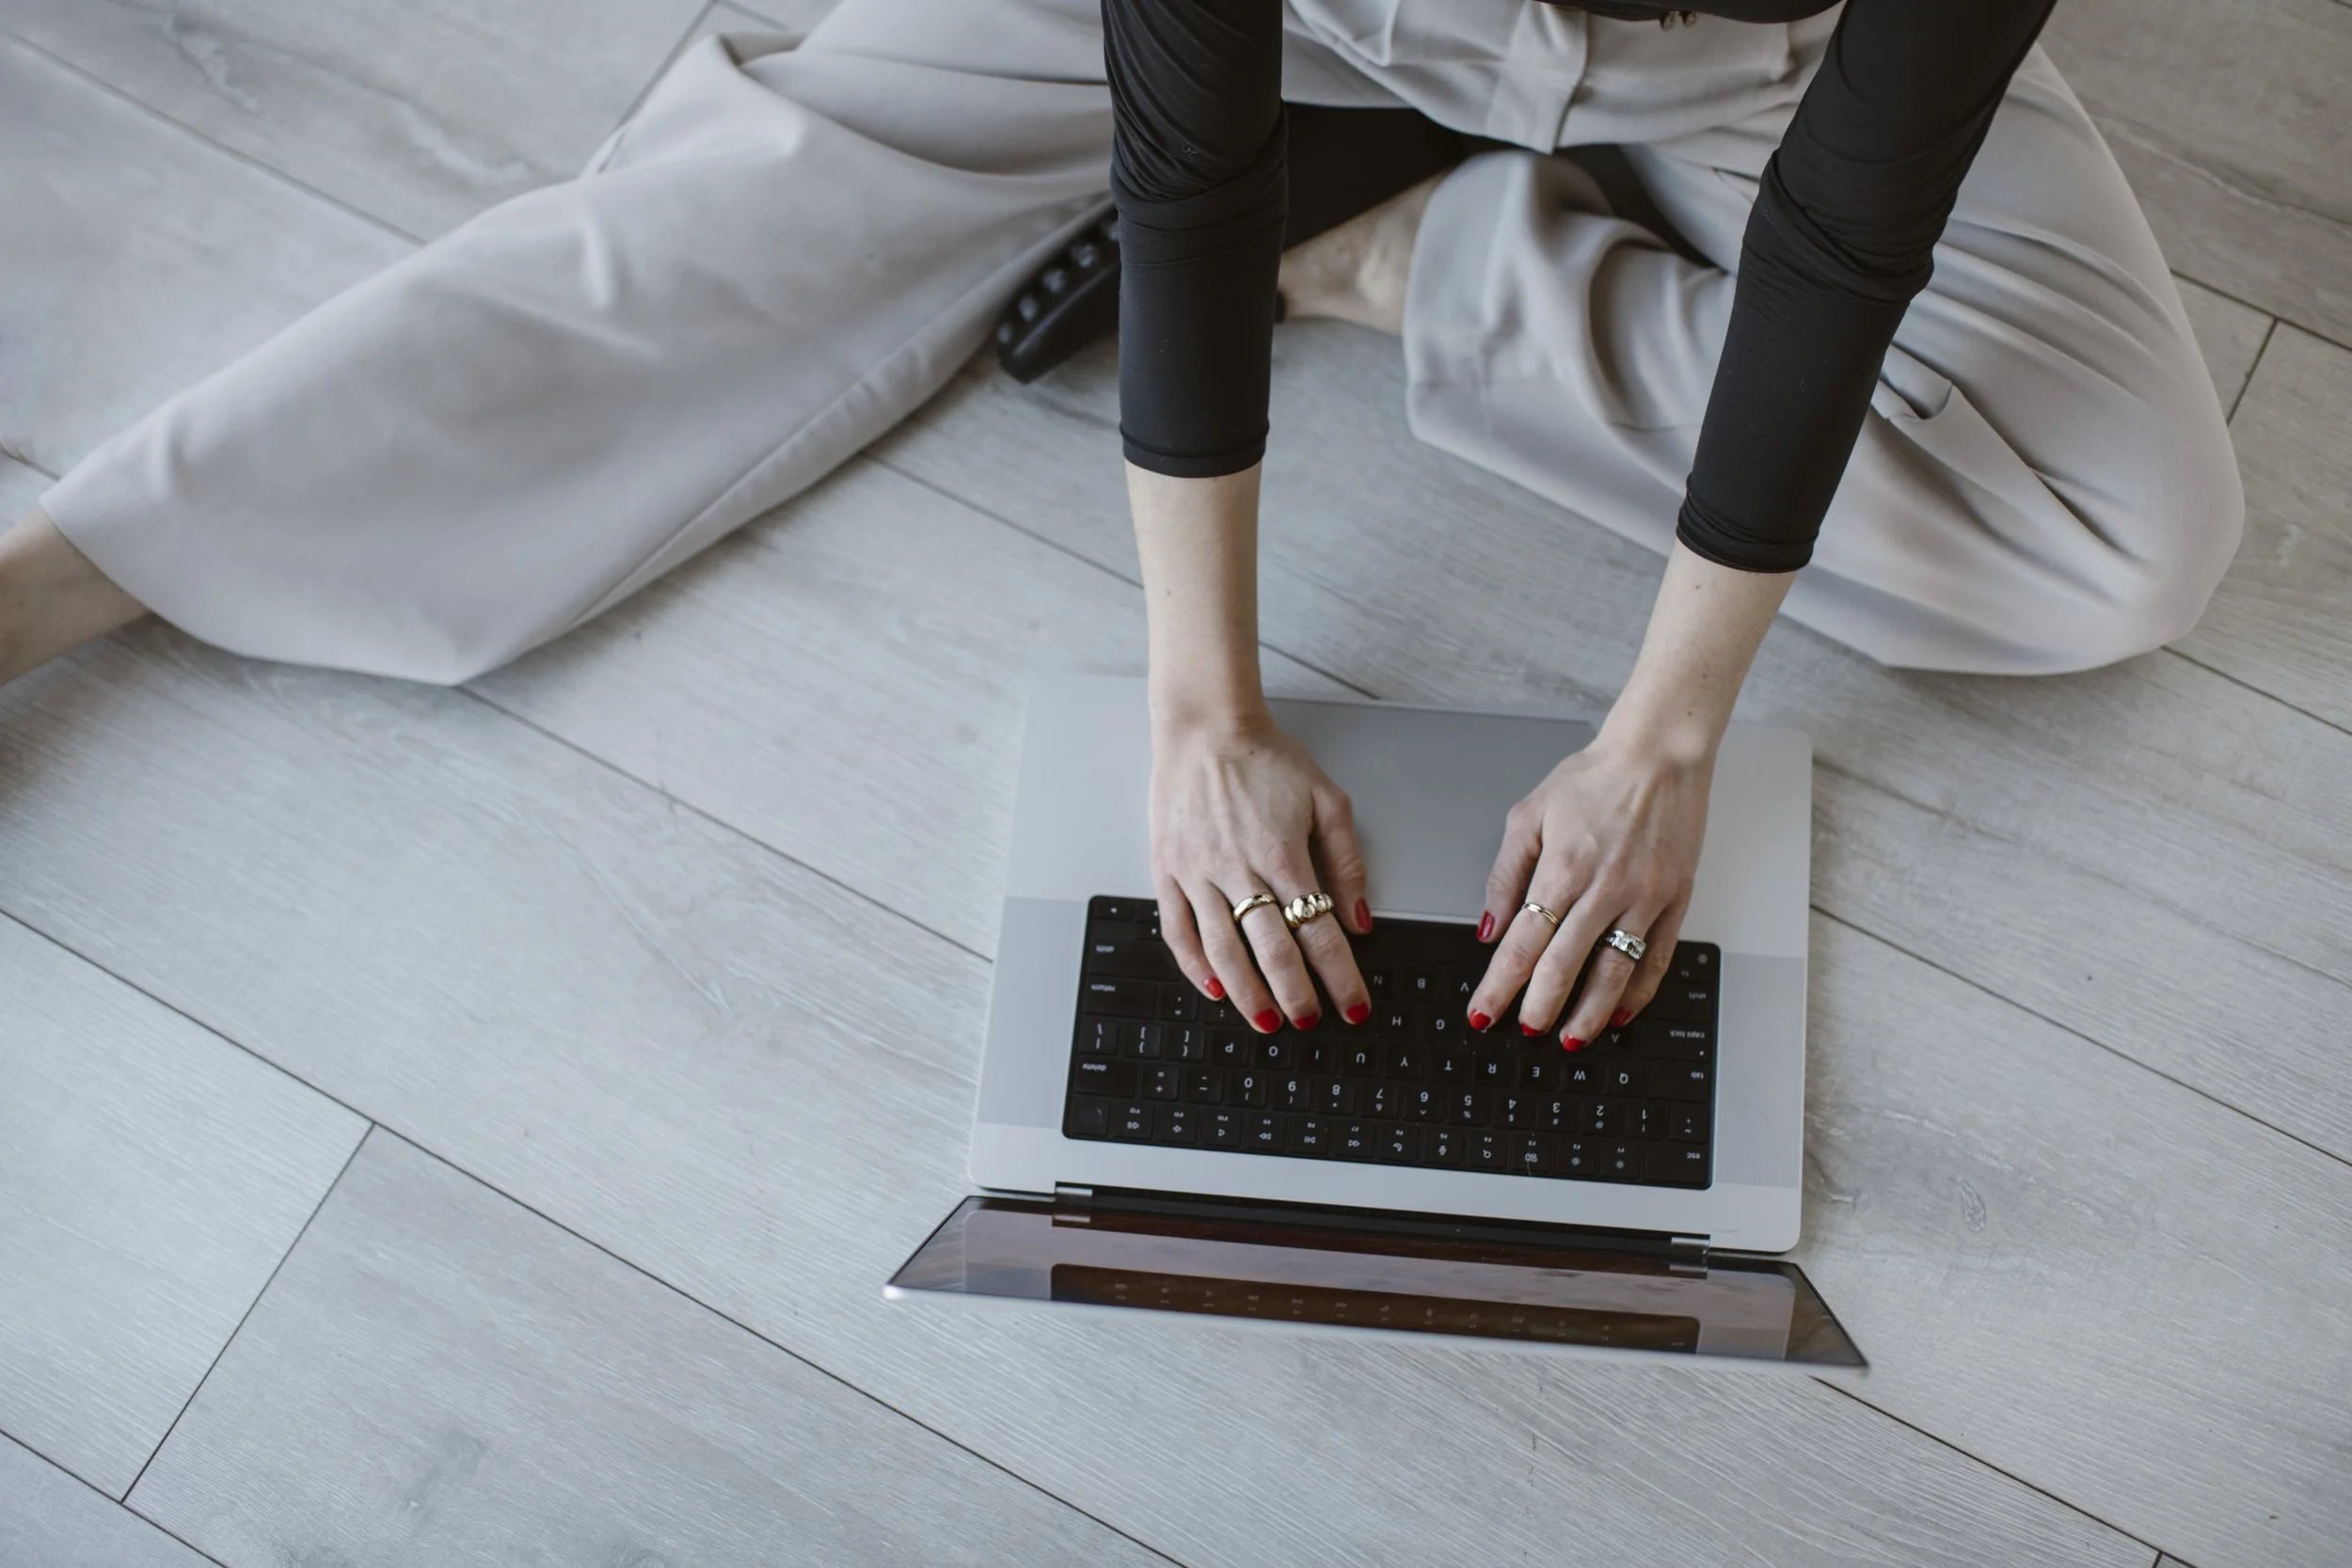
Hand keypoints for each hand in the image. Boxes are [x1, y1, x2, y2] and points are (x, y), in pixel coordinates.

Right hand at [1150, 710, 1374, 1033]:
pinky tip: (1214, 989)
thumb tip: (1360, 918)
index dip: (1340, 976)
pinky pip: (1177, 929)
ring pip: (1223, 949)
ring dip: (1248, 993)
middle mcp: (1237, 868)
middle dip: (1296, 995)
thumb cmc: (1265, 759)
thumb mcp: (1326, 798)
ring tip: (1267, 1021)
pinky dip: (1195, 966)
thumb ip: (1347, 860)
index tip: (1353, 1006)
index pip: (1319, 931)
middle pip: (1272, 949)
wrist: (1205, 728)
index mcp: (1282, 853)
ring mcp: (1197, 872)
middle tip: (1311, 1023)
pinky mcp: (1167, 869)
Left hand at [1466, 728, 1714, 1047]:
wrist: (1658, 754)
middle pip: (1565, 965)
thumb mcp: (1528, 815)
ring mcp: (1645, 897)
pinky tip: (1620, 1012)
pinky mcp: (1676, 899)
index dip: (1501, 984)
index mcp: (1562, 867)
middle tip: (1525, 1032)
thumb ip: (1505, 875)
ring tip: (1571, 1039)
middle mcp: (1604, 887)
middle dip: (1541, 1006)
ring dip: (1589, 1012)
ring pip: (1614, 970)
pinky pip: (1657, 958)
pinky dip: (1639, 992)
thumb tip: (1489, 927)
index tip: (1484, 1012)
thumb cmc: (1593, 779)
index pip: (1523, 942)